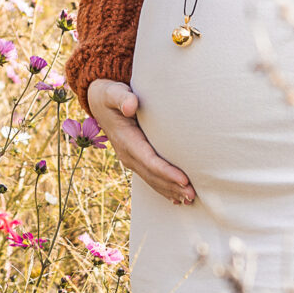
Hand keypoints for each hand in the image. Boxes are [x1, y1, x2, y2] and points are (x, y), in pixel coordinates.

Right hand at [86, 80, 196, 204]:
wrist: (100, 103)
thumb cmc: (110, 95)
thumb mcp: (112, 92)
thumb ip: (121, 97)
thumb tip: (131, 106)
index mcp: (125, 140)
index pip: (149, 160)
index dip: (166, 172)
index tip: (184, 179)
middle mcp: (128, 154)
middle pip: (152, 175)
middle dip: (172, 186)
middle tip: (193, 195)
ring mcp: (131, 159)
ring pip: (152, 180)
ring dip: (170, 191)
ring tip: (190, 200)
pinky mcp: (136, 159)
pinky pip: (151, 177)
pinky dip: (164, 188)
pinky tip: (176, 198)